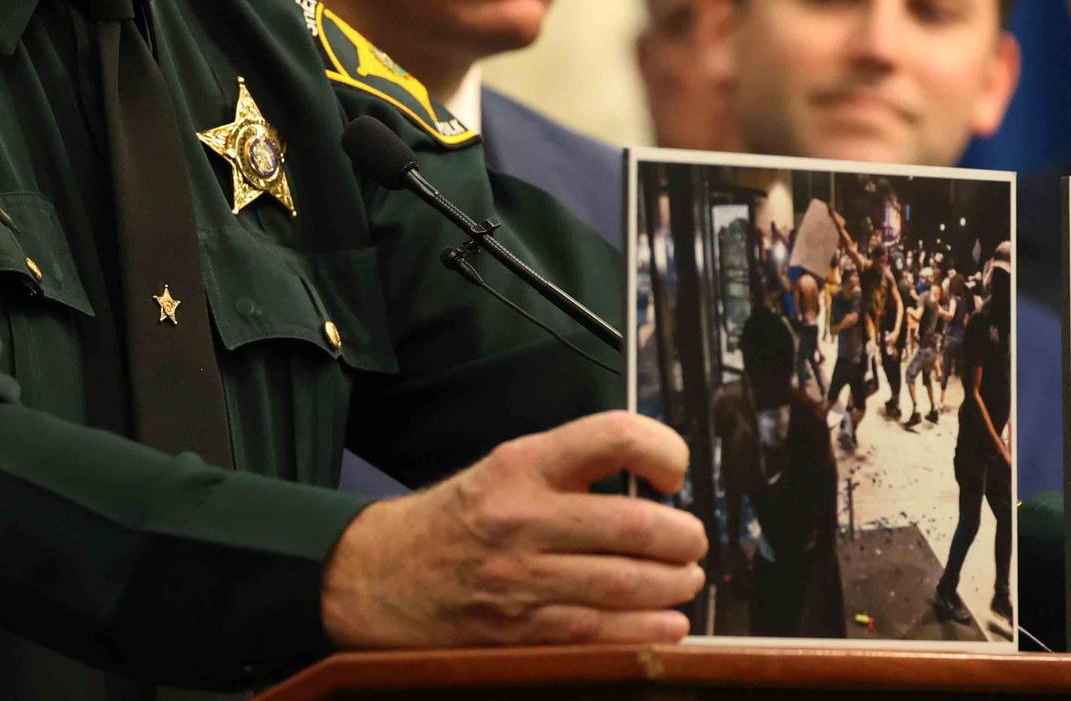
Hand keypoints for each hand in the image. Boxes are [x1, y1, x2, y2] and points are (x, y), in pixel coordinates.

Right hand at [320, 412, 708, 647]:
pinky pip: (600, 634)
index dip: (663, 451)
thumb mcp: (502, 468)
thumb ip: (569, 470)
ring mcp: (522, 580)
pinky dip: (645, 632)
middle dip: (683, 538)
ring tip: (685, 582)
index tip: (673, 473)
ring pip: (626, 584)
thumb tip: (651, 483)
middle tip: (693, 542)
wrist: (378, 577)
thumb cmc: (452, 521)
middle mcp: (523, 519)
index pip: (613, 437)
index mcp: (522, 465)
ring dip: (673, 586)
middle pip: (635, 525)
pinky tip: (665, 626)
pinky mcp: (521, 633)